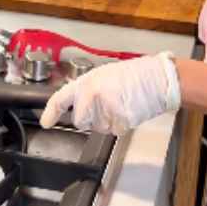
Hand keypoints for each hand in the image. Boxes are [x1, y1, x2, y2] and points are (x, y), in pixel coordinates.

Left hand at [39, 53, 180, 134]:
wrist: (160, 79)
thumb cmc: (137, 74)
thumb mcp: (107, 75)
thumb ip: (89, 88)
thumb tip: (77, 103)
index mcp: (88, 81)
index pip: (61, 98)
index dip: (50, 112)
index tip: (46, 123)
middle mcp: (92, 95)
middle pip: (81, 121)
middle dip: (91, 119)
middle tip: (107, 106)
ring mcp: (105, 108)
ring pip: (98, 128)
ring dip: (108, 122)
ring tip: (122, 105)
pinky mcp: (118, 120)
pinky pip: (114, 131)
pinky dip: (121, 125)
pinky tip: (129, 111)